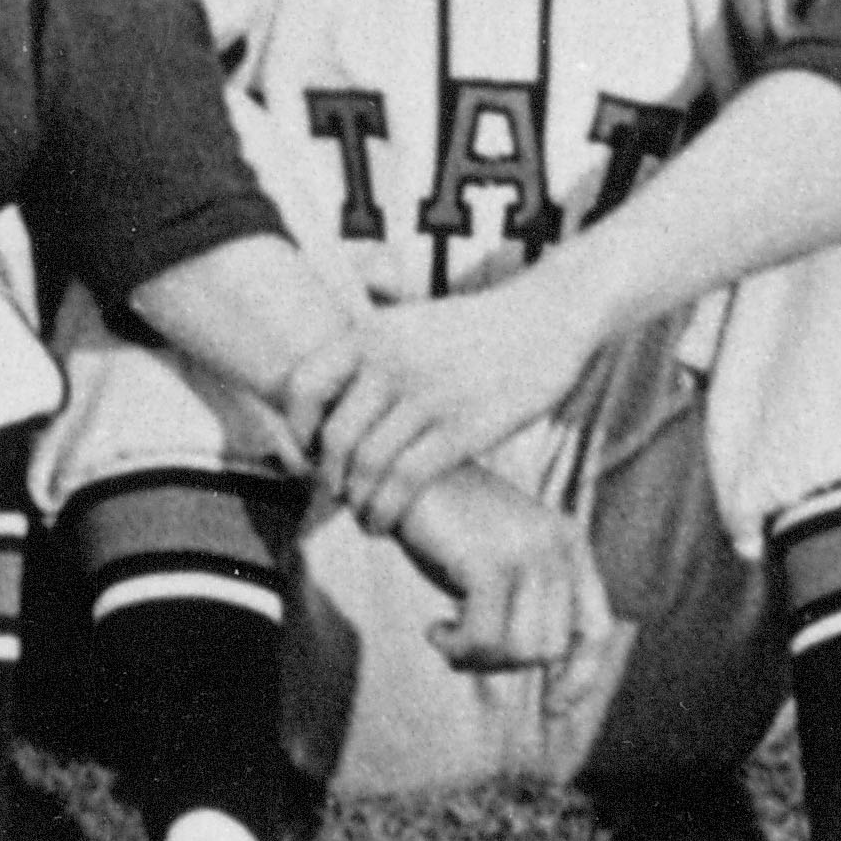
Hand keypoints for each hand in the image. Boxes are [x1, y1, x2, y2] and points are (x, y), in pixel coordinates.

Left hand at [307, 281, 599, 516]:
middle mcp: (392, 361)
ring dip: (358, 502)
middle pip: (334, 436)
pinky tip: (388, 522)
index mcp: (371, 334)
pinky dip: (387, 509)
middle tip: (338, 496)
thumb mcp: (411, 320)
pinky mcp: (464, 427)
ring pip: (366, 464)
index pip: (303, 386)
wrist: (546, 319)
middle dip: (329, 478)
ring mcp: (427, 394)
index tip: (306, 458)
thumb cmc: (475, 329)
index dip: (294, 431)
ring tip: (365, 516)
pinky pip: (406, 479)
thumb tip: (329, 373)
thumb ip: (371, 344)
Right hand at [396, 461, 607, 682]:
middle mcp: (557, 544)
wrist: (397, 475)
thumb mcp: (500, 562)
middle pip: (549, 649)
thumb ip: (529, 603)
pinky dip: (456, 648)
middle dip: (502, 663)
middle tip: (463, 647)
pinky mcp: (490, 560)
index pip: (594, 628)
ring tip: (447, 637)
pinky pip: (484, 638)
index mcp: (569, 543)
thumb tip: (546, 671)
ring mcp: (527, 550)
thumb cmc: (444, 526)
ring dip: (476, 658)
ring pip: (520, 650)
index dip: (580, 676)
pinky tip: (434, 630)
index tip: (553, 708)